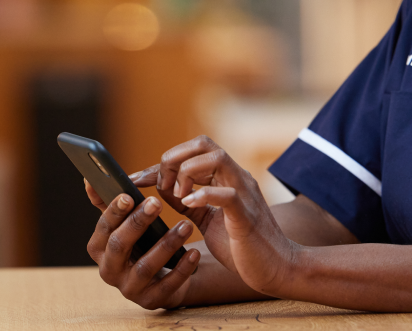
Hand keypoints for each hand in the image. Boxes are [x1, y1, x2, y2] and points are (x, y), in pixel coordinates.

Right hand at [84, 146, 236, 274]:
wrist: (164, 274)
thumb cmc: (142, 242)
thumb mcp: (125, 224)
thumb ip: (108, 203)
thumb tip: (89, 178)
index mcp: (100, 249)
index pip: (103, 228)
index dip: (114, 212)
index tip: (129, 195)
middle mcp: (109, 271)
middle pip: (119, 246)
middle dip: (137, 223)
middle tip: (157, 202)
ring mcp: (129, 289)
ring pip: (145, 267)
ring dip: (166, 244)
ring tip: (186, 225)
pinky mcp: (151, 301)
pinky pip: (168, 286)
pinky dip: (182, 268)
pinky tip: (195, 252)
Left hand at [161, 135, 299, 295]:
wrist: (275, 269)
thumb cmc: (241, 245)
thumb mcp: (209, 220)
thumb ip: (190, 203)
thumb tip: (163, 189)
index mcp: (227, 177)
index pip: (193, 151)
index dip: (161, 162)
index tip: (136, 179)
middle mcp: (237, 177)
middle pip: (203, 143)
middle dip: (173, 159)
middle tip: (161, 187)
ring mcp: (244, 192)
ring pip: (216, 158)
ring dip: (187, 173)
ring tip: (177, 196)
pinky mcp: (246, 214)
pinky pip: (226, 194)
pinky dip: (203, 195)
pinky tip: (187, 204)